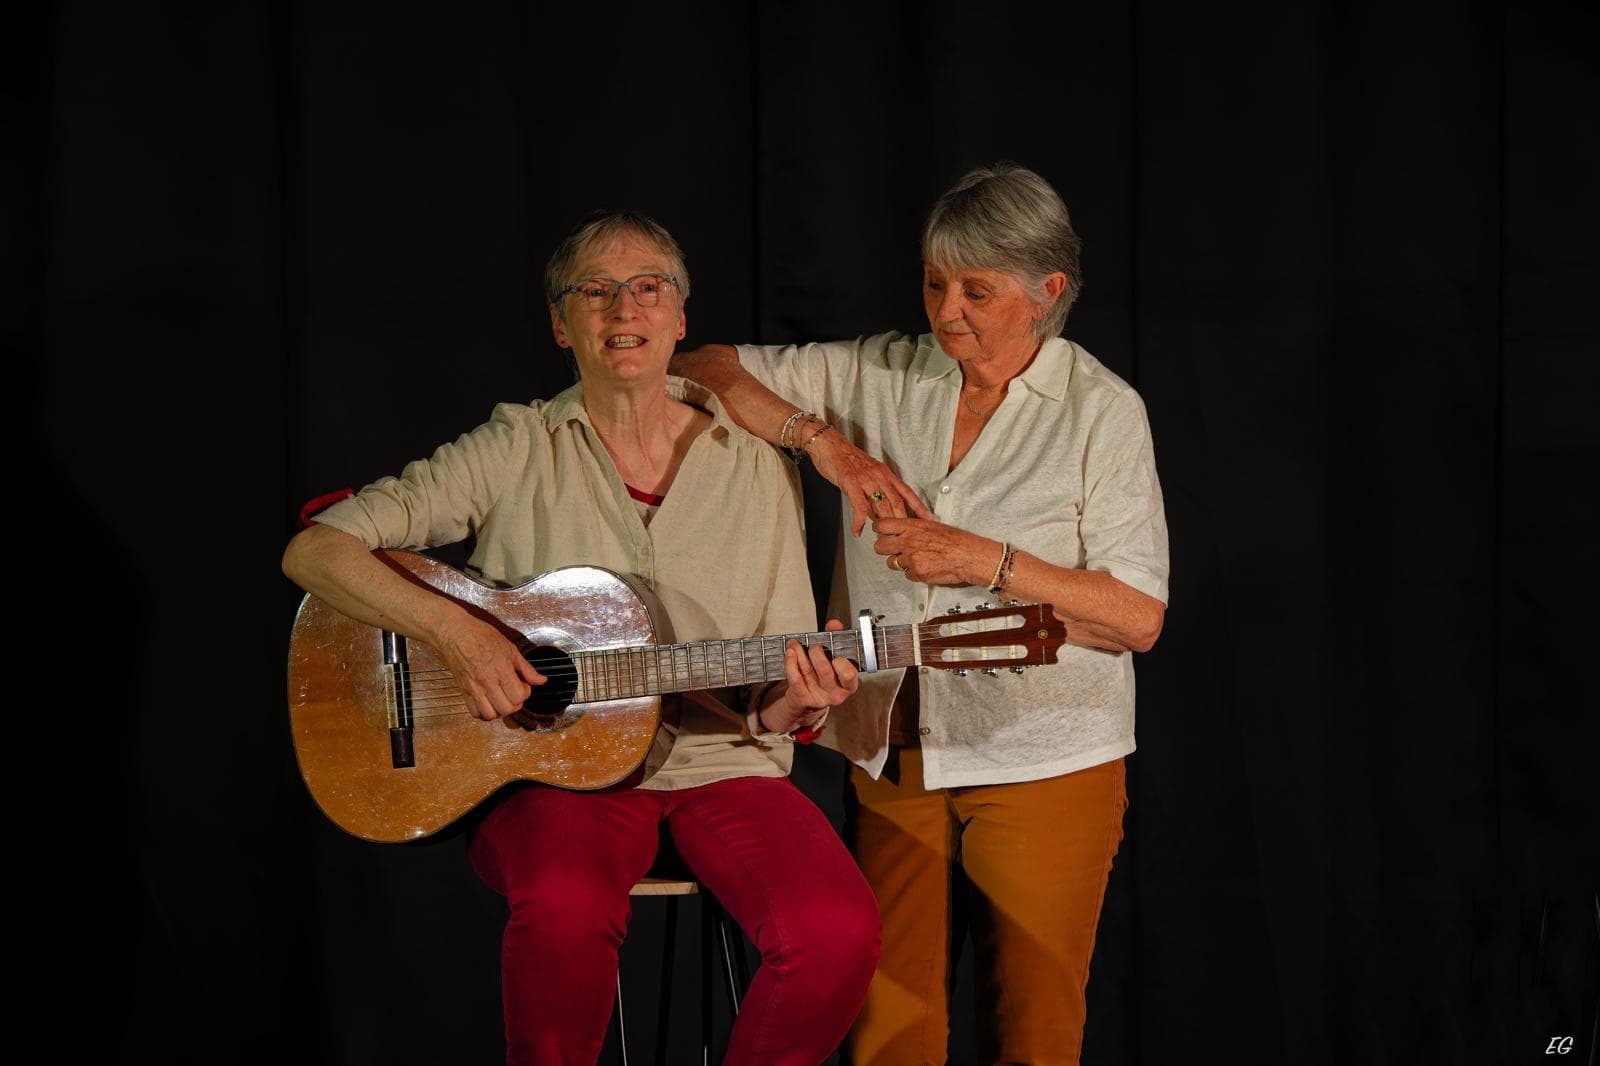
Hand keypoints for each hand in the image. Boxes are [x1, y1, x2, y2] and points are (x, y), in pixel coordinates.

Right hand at [435, 612, 546, 720]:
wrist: (455, 633)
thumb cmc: (480, 636)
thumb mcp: (510, 648)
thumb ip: (526, 668)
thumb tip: (540, 680)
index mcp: (501, 669)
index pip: (518, 696)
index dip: (525, 693)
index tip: (523, 685)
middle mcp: (487, 681)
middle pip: (506, 709)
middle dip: (515, 704)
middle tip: (514, 693)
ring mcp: (474, 688)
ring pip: (490, 715)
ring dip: (500, 711)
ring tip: (502, 699)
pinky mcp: (464, 691)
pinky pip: (475, 713)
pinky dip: (484, 713)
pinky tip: (489, 702)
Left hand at [759, 619, 860, 733]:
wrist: (807, 699)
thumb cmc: (824, 675)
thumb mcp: (834, 658)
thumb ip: (836, 639)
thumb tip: (835, 624)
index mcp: (849, 684)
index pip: (849, 674)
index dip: (842, 663)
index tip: (836, 655)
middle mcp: (836, 693)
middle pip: (825, 670)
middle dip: (816, 653)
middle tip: (814, 646)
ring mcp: (819, 697)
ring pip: (808, 671)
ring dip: (799, 653)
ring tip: (795, 643)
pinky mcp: (803, 698)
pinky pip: (795, 679)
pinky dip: (790, 663)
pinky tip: (790, 653)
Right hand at [808, 431, 932, 535]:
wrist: (829, 445)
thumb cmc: (847, 459)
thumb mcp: (868, 473)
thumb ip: (877, 491)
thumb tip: (882, 511)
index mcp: (886, 474)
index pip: (907, 493)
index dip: (919, 507)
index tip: (929, 519)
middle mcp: (880, 476)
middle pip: (897, 502)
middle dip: (903, 522)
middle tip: (905, 537)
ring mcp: (866, 479)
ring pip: (881, 505)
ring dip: (883, 524)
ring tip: (883, 537)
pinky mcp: (851, 482)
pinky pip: (859, 505)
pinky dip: (859, 521)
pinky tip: (858, 531)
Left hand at [872, 517, 995, 587]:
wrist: (969, 556)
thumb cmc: (957, 541)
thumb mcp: (933, 525)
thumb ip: (914, 527)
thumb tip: (903, 528)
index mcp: (913, 527)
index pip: (882, 525)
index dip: (879, 530)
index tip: (881, 533)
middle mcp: (909, 541)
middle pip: (880, 547)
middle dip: (885, 549)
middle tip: (893, 550)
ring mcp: (911, 558)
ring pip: (892, 563)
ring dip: (901, 563)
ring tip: (916, 559)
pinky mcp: (917, 573)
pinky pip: (907, 575)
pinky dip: (914, 573)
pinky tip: (926, 567)